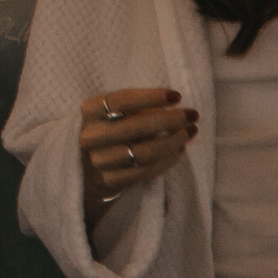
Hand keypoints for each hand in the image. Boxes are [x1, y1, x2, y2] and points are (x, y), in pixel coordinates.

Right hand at [78, 88, 196, 220]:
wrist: (84, 167)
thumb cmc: (107, 130)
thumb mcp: (112, 113)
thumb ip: (136, 109)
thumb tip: (173, 105)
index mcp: (89, 112)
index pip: (121, 101)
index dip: (151, 97)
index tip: (177, 96)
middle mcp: (90, 136)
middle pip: (136, 127)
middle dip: (170, 120)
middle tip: (192, 115)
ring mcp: (98, 161)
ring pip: (144, 152)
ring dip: (173, 142)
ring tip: (189, 132)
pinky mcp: (109, 181)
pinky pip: (145, 171)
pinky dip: (167, 161)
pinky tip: (178, 151)